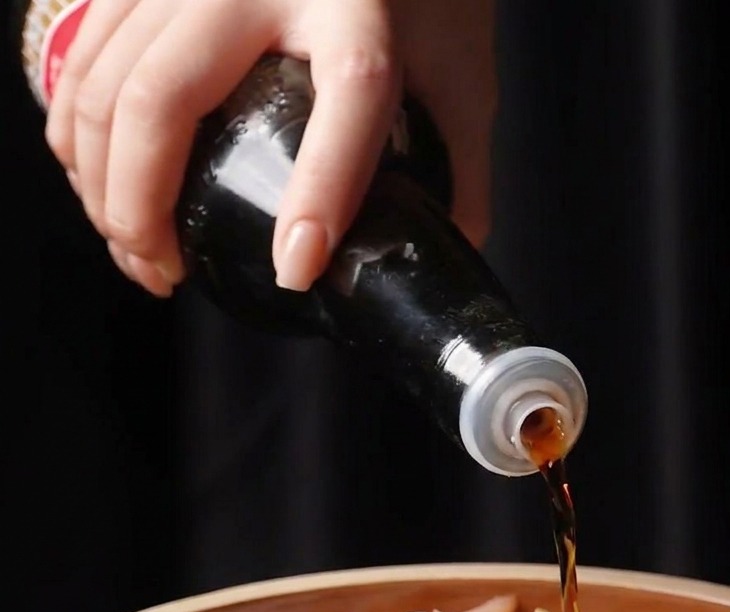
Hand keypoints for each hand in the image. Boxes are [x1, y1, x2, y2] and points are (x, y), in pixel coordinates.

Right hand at [45, 0, 496, 297]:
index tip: (295, 271)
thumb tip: (442, 263)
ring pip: (108, 80)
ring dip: (101, 183)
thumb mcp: (462, 77)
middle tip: (165, 275)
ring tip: (135, 250)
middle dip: (143, 210)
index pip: (350, 99)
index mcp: (360, 11)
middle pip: (164, 99)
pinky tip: (92, 179)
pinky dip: (75, 127)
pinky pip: (85, 50)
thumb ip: (461, 171)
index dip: (319, 193)